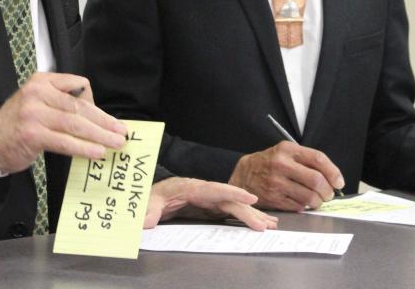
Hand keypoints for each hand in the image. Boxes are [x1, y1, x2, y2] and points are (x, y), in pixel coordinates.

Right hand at [0, 72, 126, 172]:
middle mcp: (37, 93)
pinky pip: (64, 141)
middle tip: (120, 131)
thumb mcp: (39, 102)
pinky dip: (83, 147)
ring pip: (75, 123)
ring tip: (114, 143)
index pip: (79, 85)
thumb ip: (63, 102)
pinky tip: (96, 152)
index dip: (97, 105)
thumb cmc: (19, 124)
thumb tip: (98, 118)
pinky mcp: (32, 133)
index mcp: (42, 81)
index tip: (109, 120)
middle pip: (79, 106)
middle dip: (104, 121)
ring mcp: (33, 113)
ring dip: (99, 135)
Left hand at [143, 177, 278, 230]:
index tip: (250, 198)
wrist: (155, 195)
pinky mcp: (212, 207)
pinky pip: (232, 212)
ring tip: (270, 224)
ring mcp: (210, 199)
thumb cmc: (154, 195)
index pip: (215, 189)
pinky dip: (246, 217)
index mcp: (192, 187)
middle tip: (264, 225)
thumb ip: (148, 212)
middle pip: (230, 201)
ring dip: (252, 215)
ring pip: (235, 206)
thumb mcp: (148, 202)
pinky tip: (259, 222)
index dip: (233, 193)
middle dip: (248, 212)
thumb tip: (144, 223)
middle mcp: (205, 192)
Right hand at [227, 141, 344, 210]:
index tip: (339, 182)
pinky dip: (304, 206)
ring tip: (317, 200)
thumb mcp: (285, 153)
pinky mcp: (273, 198)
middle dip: (327, 191)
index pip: (318, 159)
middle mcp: (281, 164)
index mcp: (287, 150)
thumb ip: (306, 160)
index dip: (333, 172)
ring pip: (309, 196)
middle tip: (329, 194)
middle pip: (316, 180)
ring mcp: (276, 182)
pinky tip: (303, 202)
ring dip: (318, 201)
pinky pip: (298, 206)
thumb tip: (332, 177)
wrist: (244, 174)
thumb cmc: (270, 163)